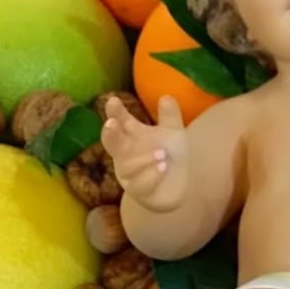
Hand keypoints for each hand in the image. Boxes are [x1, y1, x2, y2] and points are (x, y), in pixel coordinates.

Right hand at [101, 96, 190, 212]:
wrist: (179, 186)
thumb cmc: (169, 154)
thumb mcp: (173, 133)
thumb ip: (170, 117)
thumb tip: (166, 96)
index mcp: (131, 135)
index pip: (120, 121)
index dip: (115, 112)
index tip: (113, 100)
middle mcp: (125, 154)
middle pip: (111, 143)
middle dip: (110, 134)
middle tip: (111, 124)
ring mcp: (128, 174)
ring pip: (127, 166)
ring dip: (144, 159)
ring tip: (162, 154)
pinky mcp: (138, 192)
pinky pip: (138, 185)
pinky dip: (151, 175)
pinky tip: (162, 168)